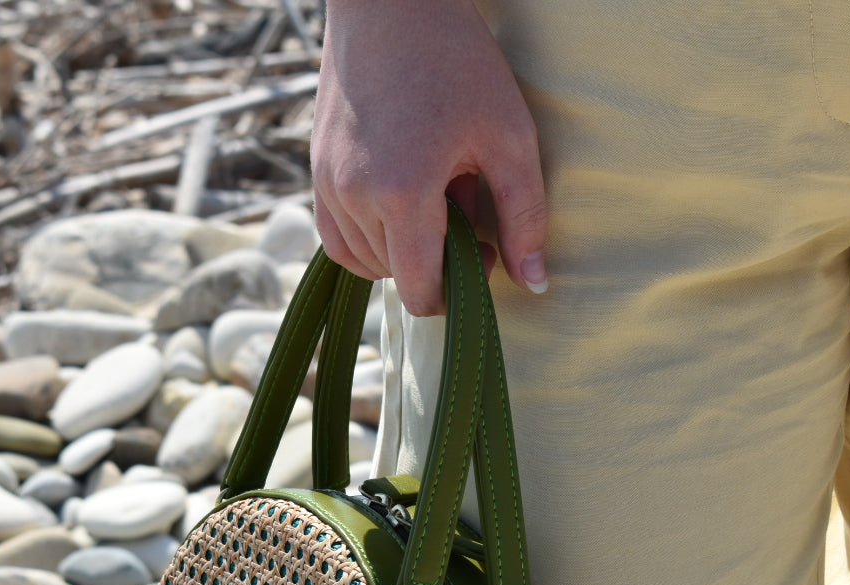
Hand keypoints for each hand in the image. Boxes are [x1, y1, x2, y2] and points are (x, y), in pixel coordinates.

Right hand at [311, 0, 548, 315]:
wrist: (391, 5)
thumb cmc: (457, 62)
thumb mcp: (509, 137)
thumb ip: (525, 216)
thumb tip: (534, 284)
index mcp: (401, 193)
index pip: (419, 289)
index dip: (456, 291)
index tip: (484, 254)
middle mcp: (353, 197)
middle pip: (396, 276)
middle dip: (435, 262)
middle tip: (467, 208)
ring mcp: (327, 186)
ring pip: (364, 261)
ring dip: (402, 250)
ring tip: (434, 198)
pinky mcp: (315, 172)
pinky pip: (336, 238)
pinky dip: (369, 240)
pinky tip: (399, 207)